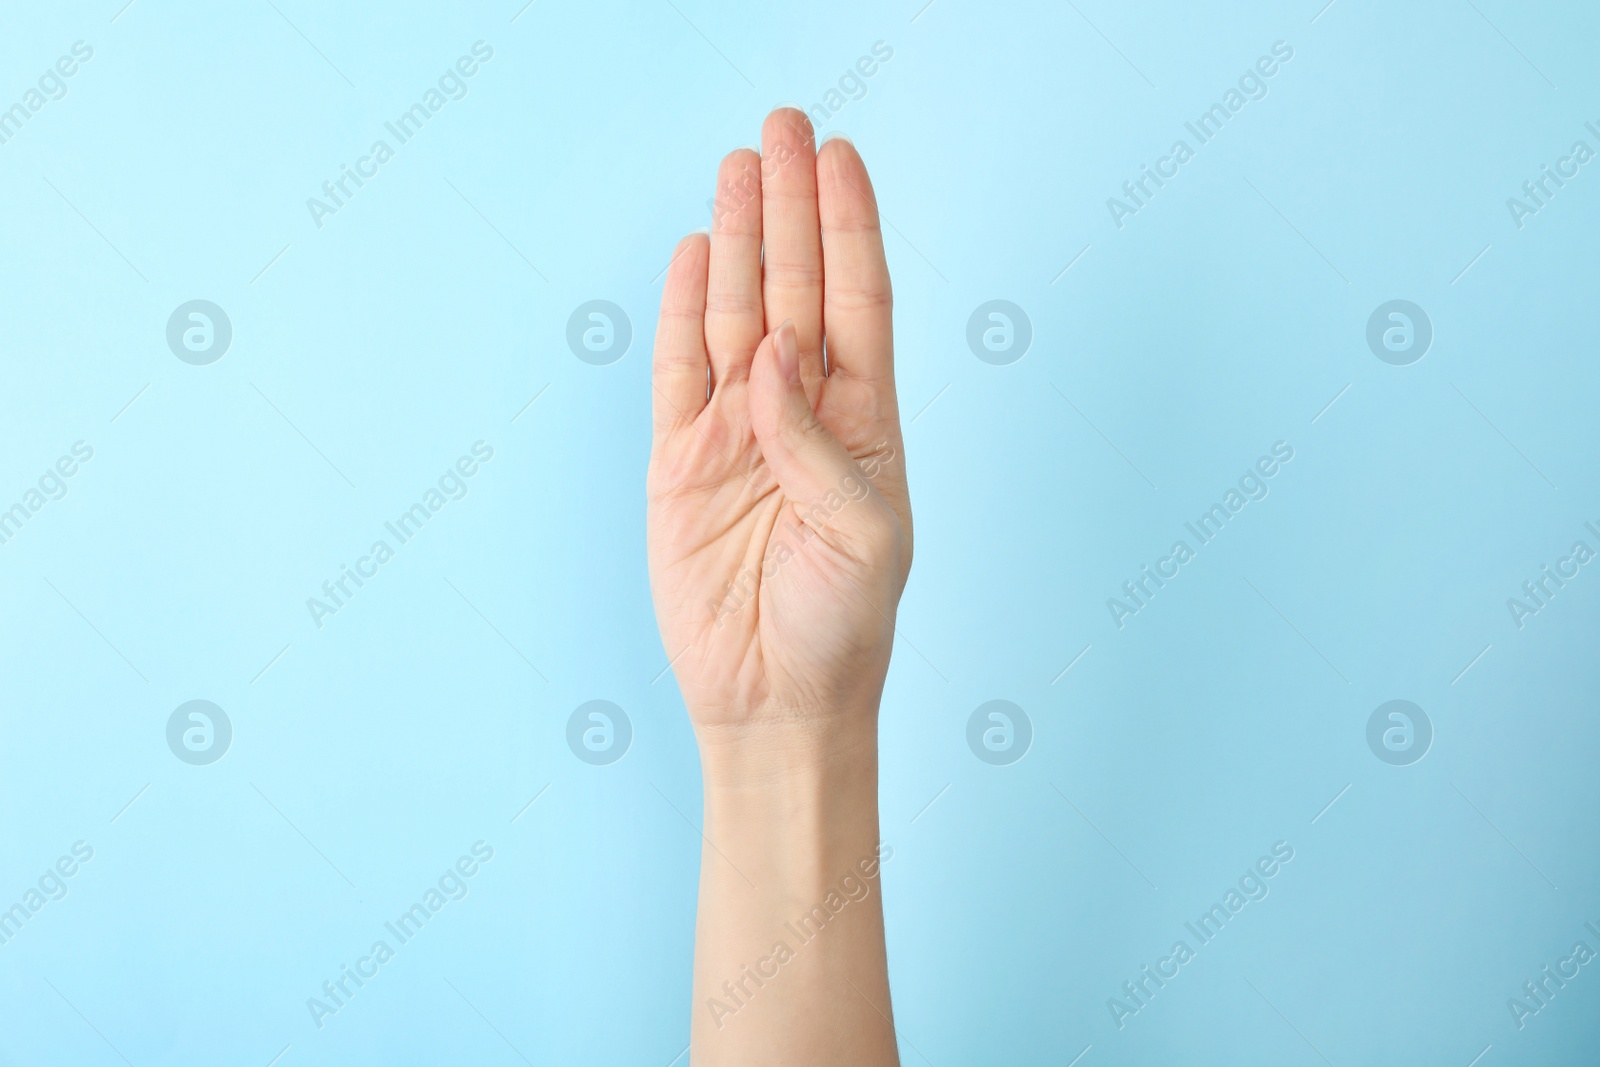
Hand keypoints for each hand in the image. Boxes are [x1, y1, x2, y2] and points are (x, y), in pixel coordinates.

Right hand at [647, 109, 911, 744]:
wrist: (773, 704)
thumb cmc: (841, 629)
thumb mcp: (863, 537)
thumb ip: (818, 444)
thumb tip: (771, 359)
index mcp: (863, 425)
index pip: (858, 303)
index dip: (849, 227)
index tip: (841, 156)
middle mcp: (800, 415)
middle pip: (796, 288)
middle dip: (792, 207)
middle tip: (782, 125)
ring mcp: (737, 434)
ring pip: (737, 316)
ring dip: (741, 241)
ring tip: (739, 165)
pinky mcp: (680, 463)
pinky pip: (678, 373)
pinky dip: (685, 313)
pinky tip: (698, 255)